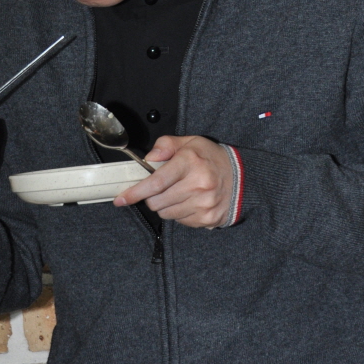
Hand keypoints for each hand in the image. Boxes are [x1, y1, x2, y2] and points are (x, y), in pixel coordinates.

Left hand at [113, 134, 232, 227]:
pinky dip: (179, 213)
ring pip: (166, 214)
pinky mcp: (207, 219)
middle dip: (152, 197)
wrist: (242, 177)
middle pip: (157, 202)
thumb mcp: (190, 142)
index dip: (135, 192)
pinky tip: (190, 201)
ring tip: (180, 192)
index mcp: (190, 163)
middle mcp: (198, 185)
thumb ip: (166, 146)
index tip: (121, 199)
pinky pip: (180, 221)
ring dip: (166, 205)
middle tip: (163, 188)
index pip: (155, 182)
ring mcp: (204, 204)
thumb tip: (148, 159)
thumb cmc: (211, 158)